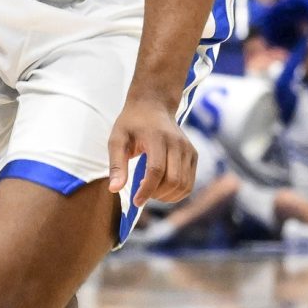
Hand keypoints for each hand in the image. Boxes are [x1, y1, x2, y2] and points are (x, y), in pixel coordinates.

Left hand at [106, 92, 195, 207]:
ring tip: (150, 190)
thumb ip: (116, 164)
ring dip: (167, 196)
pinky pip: (189, 183)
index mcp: (157, 137)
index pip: (156, 170)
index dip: (147, 190)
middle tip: (140, 193)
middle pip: (173, 180)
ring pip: (184, 185)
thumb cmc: (131, 124)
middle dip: (156, 194)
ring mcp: (188, 149)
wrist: (153, 105)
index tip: (135, 202)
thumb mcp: (117, 140)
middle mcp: (177, 143)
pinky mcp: (193, 154)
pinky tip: (161, 188)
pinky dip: (176, 192)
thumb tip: (114, 189)